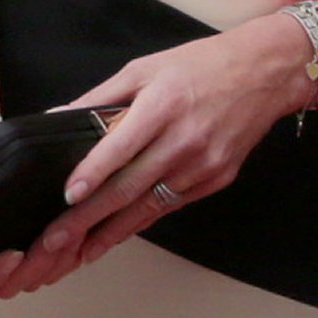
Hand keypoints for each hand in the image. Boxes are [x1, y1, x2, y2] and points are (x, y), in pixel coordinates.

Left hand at [0, 12, 311, 300]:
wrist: (264, 73)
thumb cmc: (200, 65)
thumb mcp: (146, 68)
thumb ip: (102, 96)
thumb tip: (58, 116)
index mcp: (164, 104)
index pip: (122, 144)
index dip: (93, 172)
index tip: (68, 195)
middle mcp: (185, 139)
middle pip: (129, 186)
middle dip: (88, 218)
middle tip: (54, 241)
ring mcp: (203, 165)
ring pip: (148, 205)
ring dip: (110, 232)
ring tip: (77, 252)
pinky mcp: (216, 180)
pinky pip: (170, 205)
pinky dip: (140, 221)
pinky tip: (116, 234)